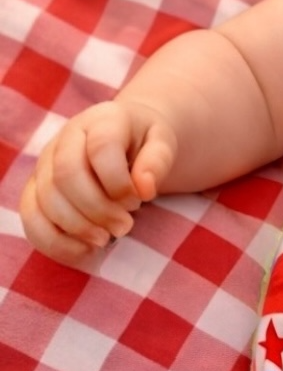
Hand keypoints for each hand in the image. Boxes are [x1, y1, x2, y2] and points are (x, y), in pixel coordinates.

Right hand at [19, 100, 176, 265]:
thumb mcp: (163, 143)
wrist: (126, 139)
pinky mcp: (36, 188)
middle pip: (66, 175)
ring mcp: (46, 163)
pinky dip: (55, 241)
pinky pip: (31, 217)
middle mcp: (65, 138)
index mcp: (100, 120)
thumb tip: (145, 188)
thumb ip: (158, 161)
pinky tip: (84, 250)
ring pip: (45, 198)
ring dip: (78, 227)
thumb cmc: (145, 143)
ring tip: (107, 238)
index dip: (119, 182)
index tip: (140, 200)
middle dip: (97, 209)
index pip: (100, 148)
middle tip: (125, 226)